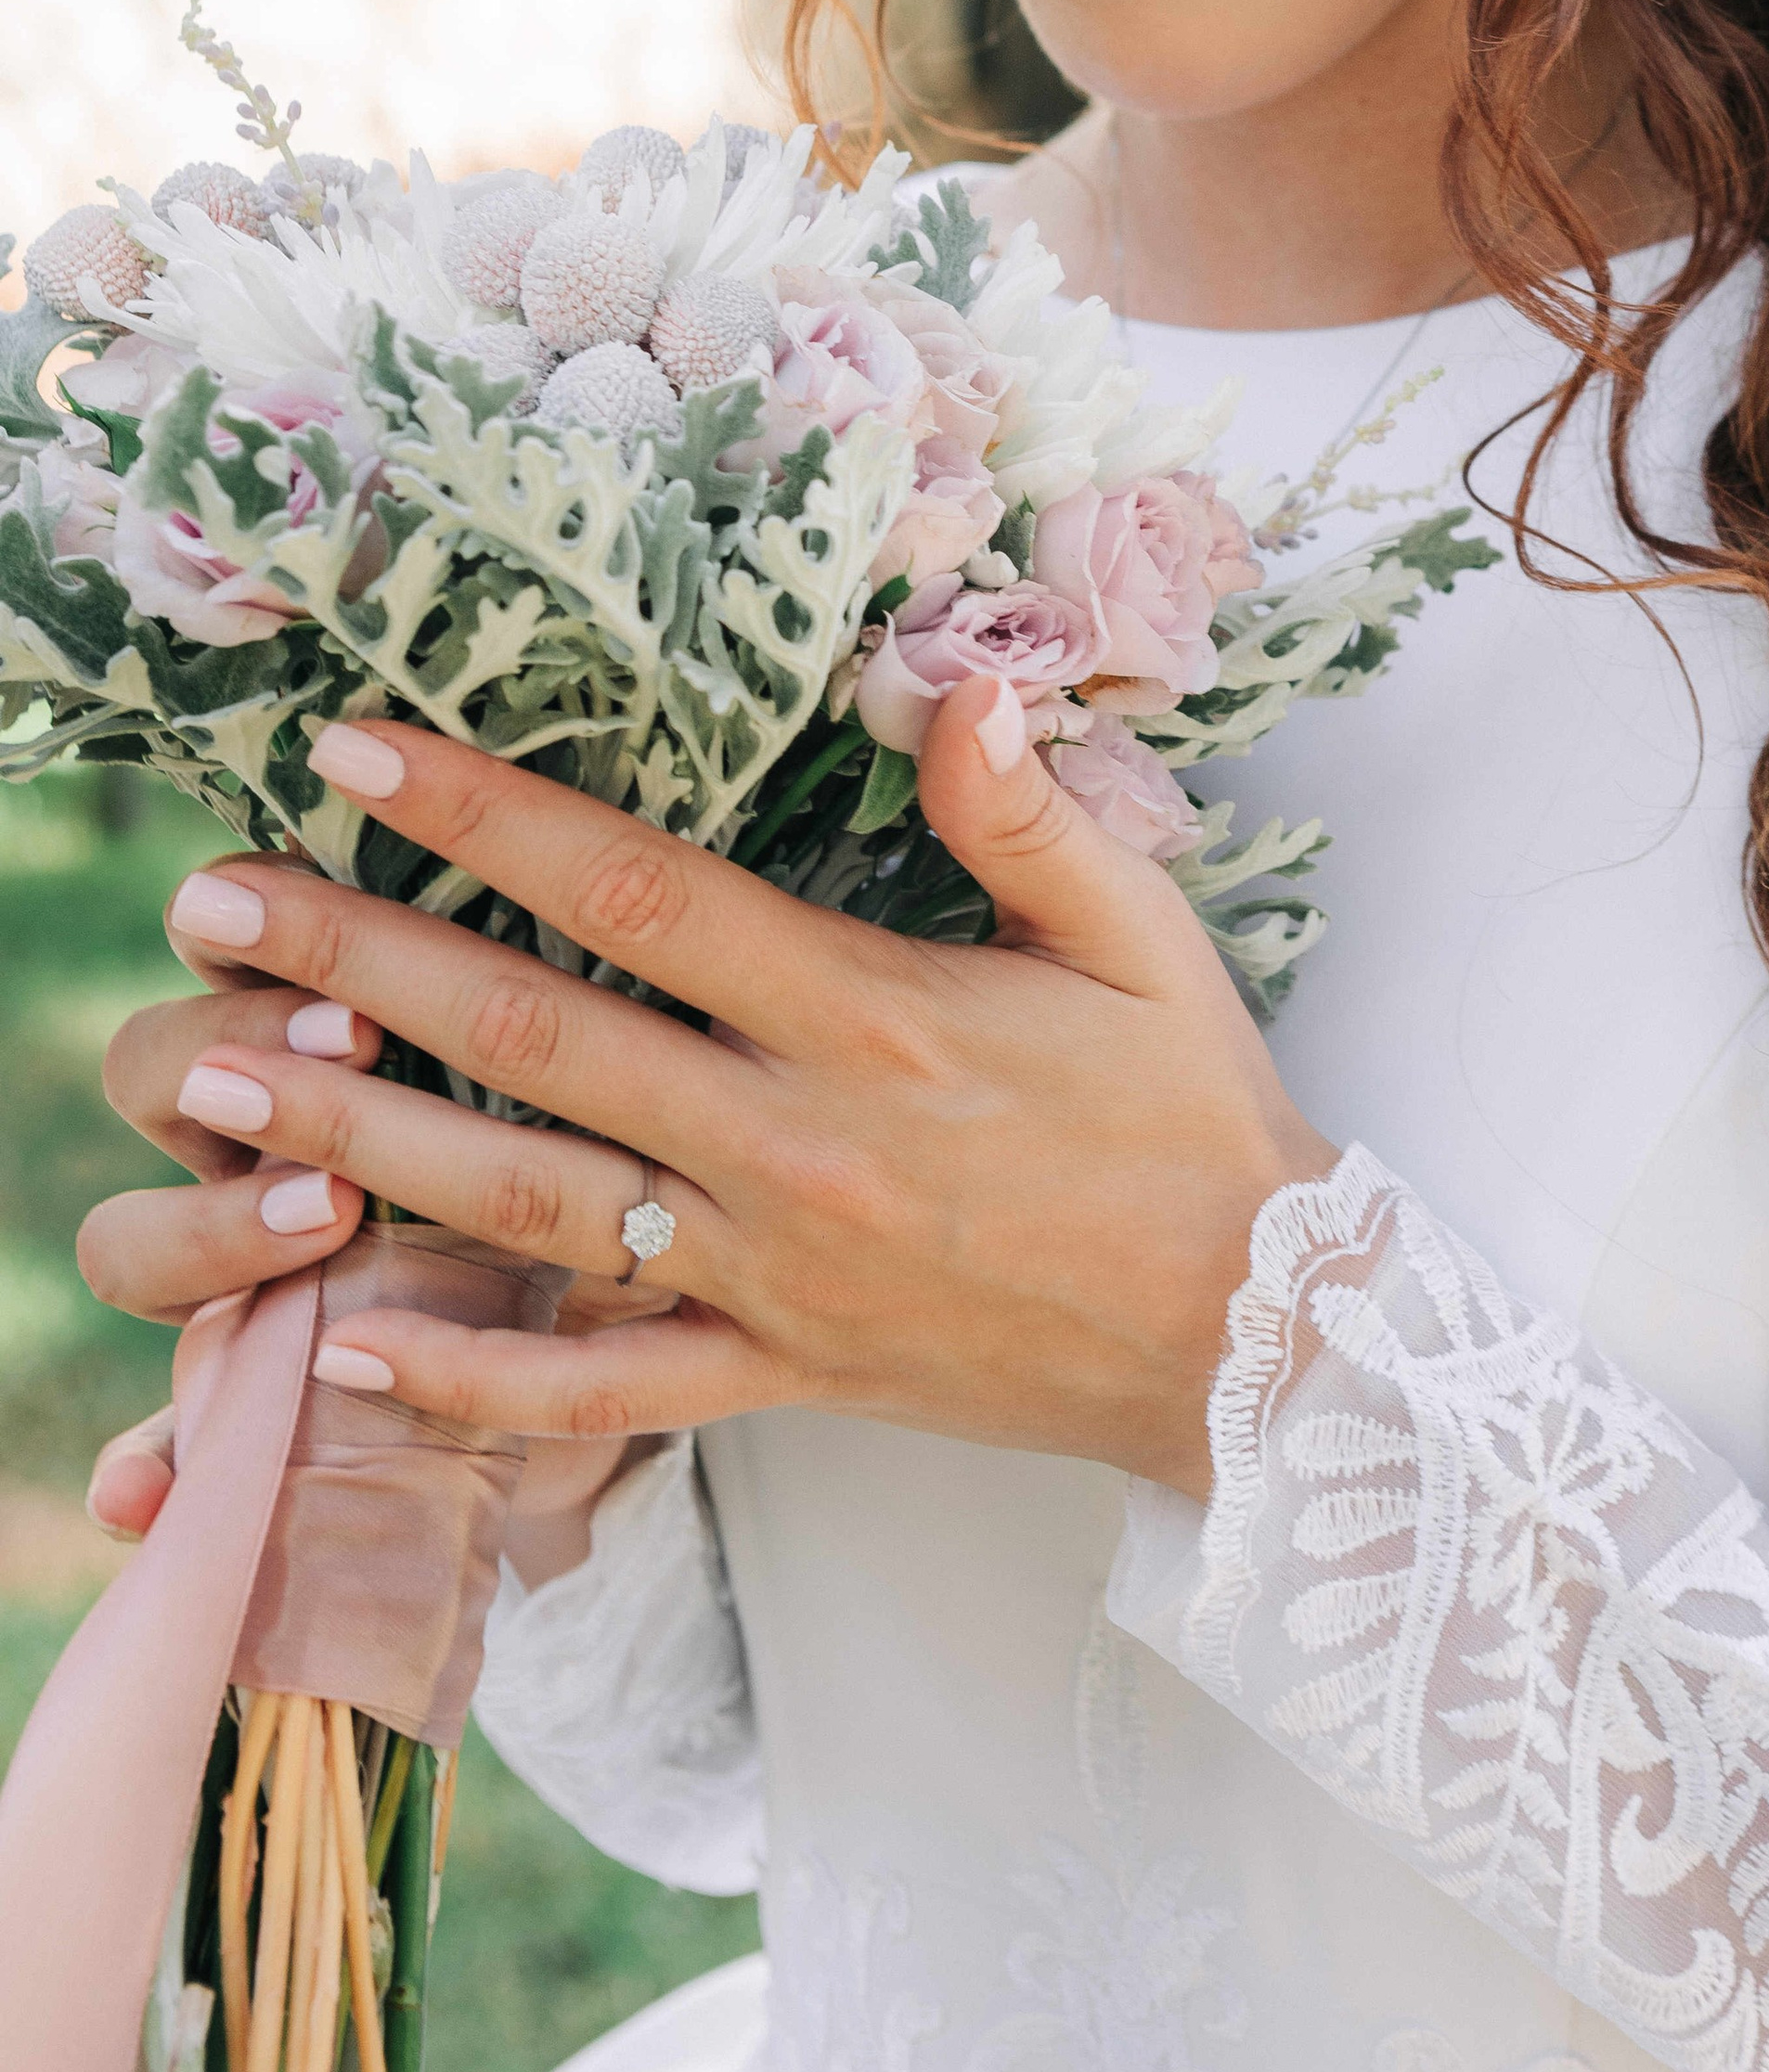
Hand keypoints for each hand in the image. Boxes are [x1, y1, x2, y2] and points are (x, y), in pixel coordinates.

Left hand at [102, 682, 1336, 1496]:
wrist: (1253, 1340)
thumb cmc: (1192, 1116)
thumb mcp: (1140, 934)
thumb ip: (1027, 813)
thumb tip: (958, 682)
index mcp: (868, 1018)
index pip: (638, 892)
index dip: (488, 813)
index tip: (361, 753)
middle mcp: (790, 1143)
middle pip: (534, 1035)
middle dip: (357, 960)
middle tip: (211, 901)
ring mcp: (771, 1272)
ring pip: (524, 1204)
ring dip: (353, 1140)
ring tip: (210, 1079)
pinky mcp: (779, 1373)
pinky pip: (601, 1389)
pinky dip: (468, 1385)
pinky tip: (340, 1360)